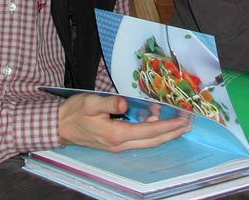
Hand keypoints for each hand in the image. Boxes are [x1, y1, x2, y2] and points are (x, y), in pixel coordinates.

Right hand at [57, 93, 190, 151]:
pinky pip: (139, 139)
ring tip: (177, 123)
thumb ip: (108, 102)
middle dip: (172, 133)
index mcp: (117, 134)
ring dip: (164, 133)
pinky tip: (156, 122)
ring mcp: (118, 145)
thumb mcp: (90, 102)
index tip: (183, 120)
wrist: (60, 126)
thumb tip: (125, 103)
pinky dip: (152, 132)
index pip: (150, 131)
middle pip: (153, 140)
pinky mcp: (115, 143)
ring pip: (147, 142)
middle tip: (189, 123)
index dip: (168, 126)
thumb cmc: (74, 112)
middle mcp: (120, 143)